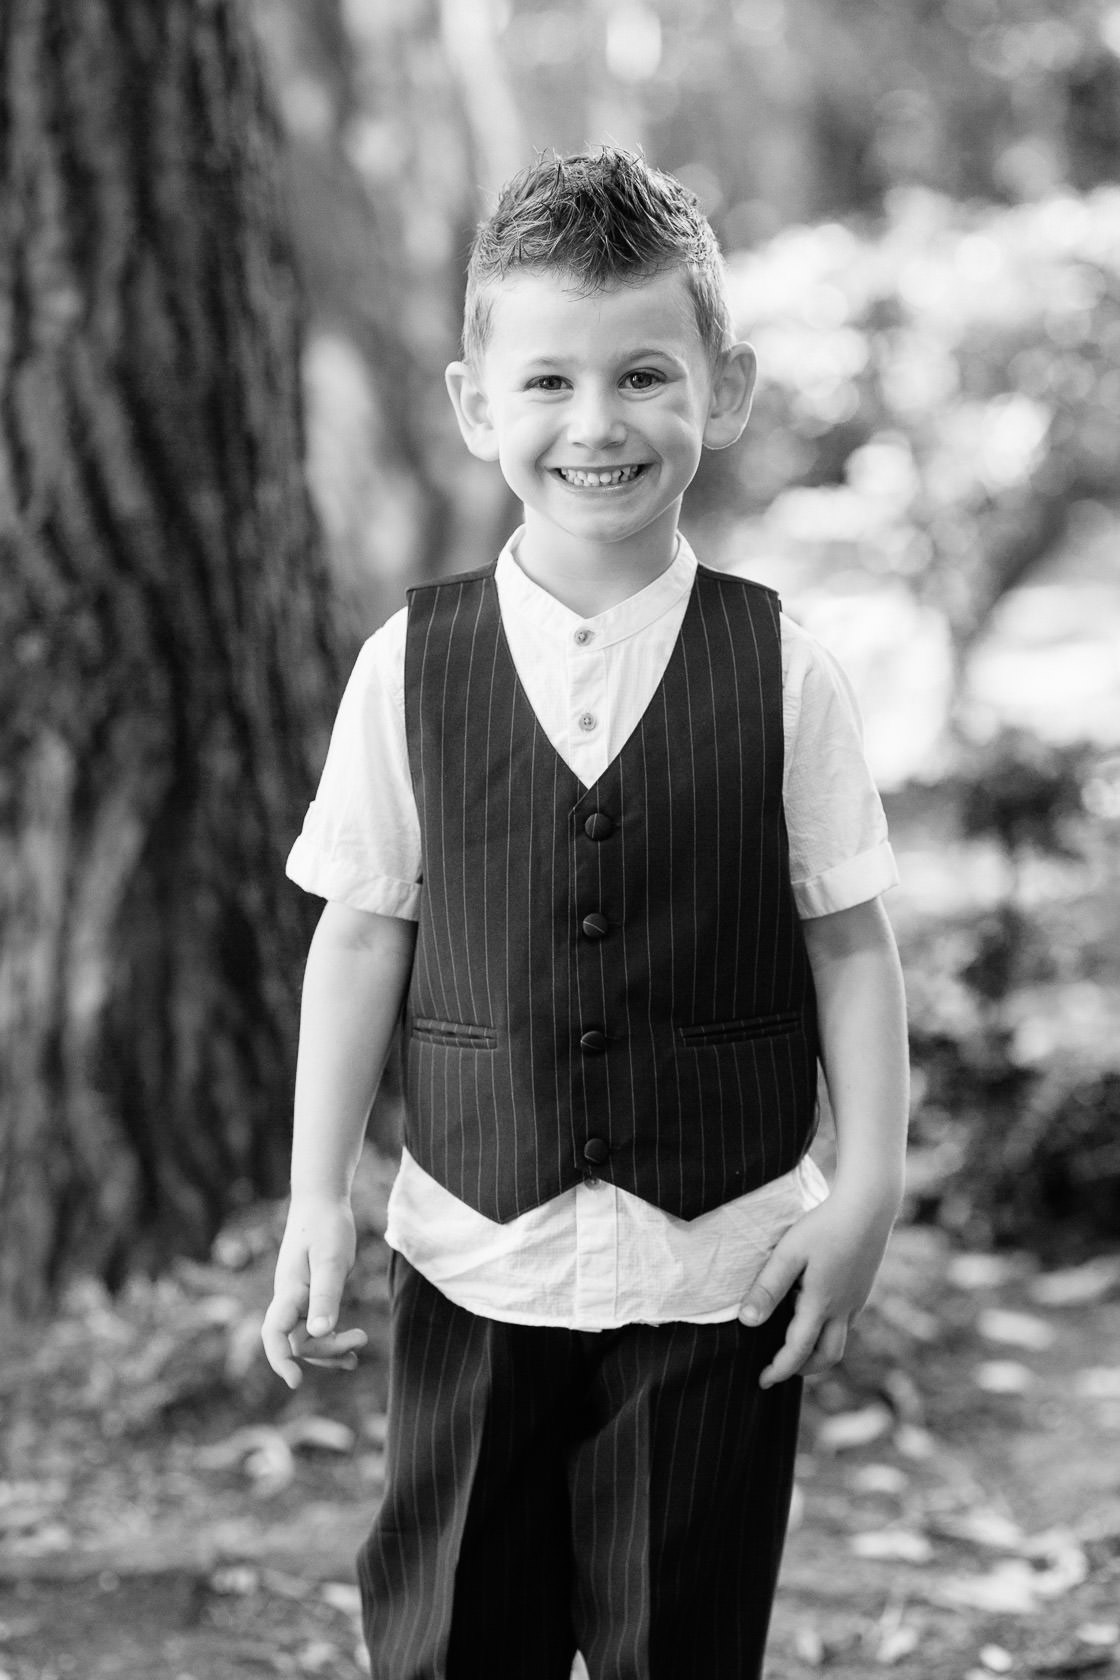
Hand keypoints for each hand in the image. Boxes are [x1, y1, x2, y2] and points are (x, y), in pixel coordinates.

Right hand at [260, 1195, 367, 1388]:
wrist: (321, 1201)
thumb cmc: (326, 1225)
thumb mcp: (331, 1259)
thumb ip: (325, 1295)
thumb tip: (319, 1333)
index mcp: (289, 1290)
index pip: (274, 1333)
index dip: (280, 1360)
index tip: (296, 1381)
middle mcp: (289, 1298)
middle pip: (297, 1341)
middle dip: (325, 1351)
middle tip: (360, 1340)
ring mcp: (298, 1297)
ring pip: (306, 1337)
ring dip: (329, 1350)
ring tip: (356, 1355)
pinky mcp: (310, 1293)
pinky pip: (315, 1325)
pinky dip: (331, 1337)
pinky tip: (350, 1342)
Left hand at [738, 1187, 896, 1388]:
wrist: (869, 1207)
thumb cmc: (824, 1226)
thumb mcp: (789, 1253)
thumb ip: (768, 1288)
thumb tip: (747, 1322)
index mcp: (821, 1304)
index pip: (798, 1351)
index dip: (779, 1369)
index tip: (763, 1381)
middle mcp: (843, 1309)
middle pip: (827, 1357)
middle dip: (803, 1369)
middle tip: (779, 1369)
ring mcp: (857, 1300)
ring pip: (839, 1341)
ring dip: (816, 1351)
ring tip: (793, 1344)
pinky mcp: (863, 1289)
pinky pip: (846, 1323)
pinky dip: (828, 1331)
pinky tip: (814, 1313)